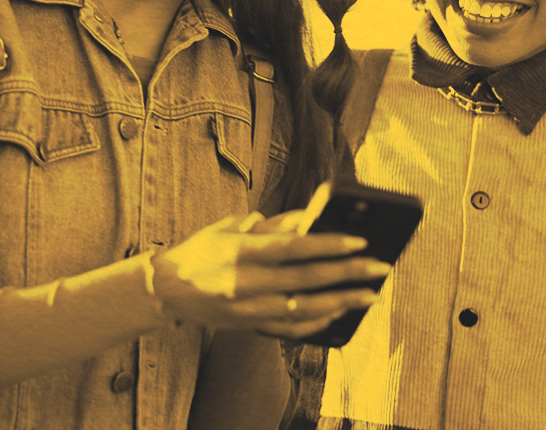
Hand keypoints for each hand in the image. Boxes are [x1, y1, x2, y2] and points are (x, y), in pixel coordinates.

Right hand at [151, 213, 388, 338]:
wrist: (165, 289)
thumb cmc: (202, 250)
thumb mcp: (229, 228)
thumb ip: (270, 224)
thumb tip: (310, 218)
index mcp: (243, 251)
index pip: (294, 247)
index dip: (328, 244)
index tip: (359, 241)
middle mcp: (247, 282)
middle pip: (307, 278)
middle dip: (348, 273)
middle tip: (380, 267)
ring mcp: (249, 308)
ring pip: (305, 307)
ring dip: (342, 301)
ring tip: (370, 294)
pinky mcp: (249, 325)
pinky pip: (291, 327)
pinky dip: (318, 320)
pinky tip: (339, 312)